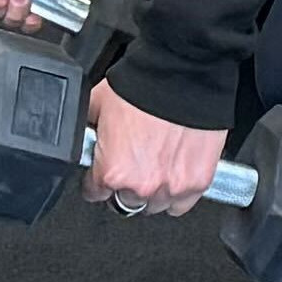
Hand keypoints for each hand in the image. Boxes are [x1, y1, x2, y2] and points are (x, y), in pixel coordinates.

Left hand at [83, 80, 225, 218]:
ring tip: (156, 165)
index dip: (96, 180)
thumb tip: (84, 135)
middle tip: (134, 162)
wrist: (182, 76)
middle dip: (127, 184)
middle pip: (126, 202)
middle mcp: (141, 186)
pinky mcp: (197, 182)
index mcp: (112, 171)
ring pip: (155, 205)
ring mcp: (171, 187)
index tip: (103, 172)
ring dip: (153, 190)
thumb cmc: (142, 87)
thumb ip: (88, 130)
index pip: (95, 192)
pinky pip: (182, 203)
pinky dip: (178, 192)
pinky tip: (174, 172)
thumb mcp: (97, 104)